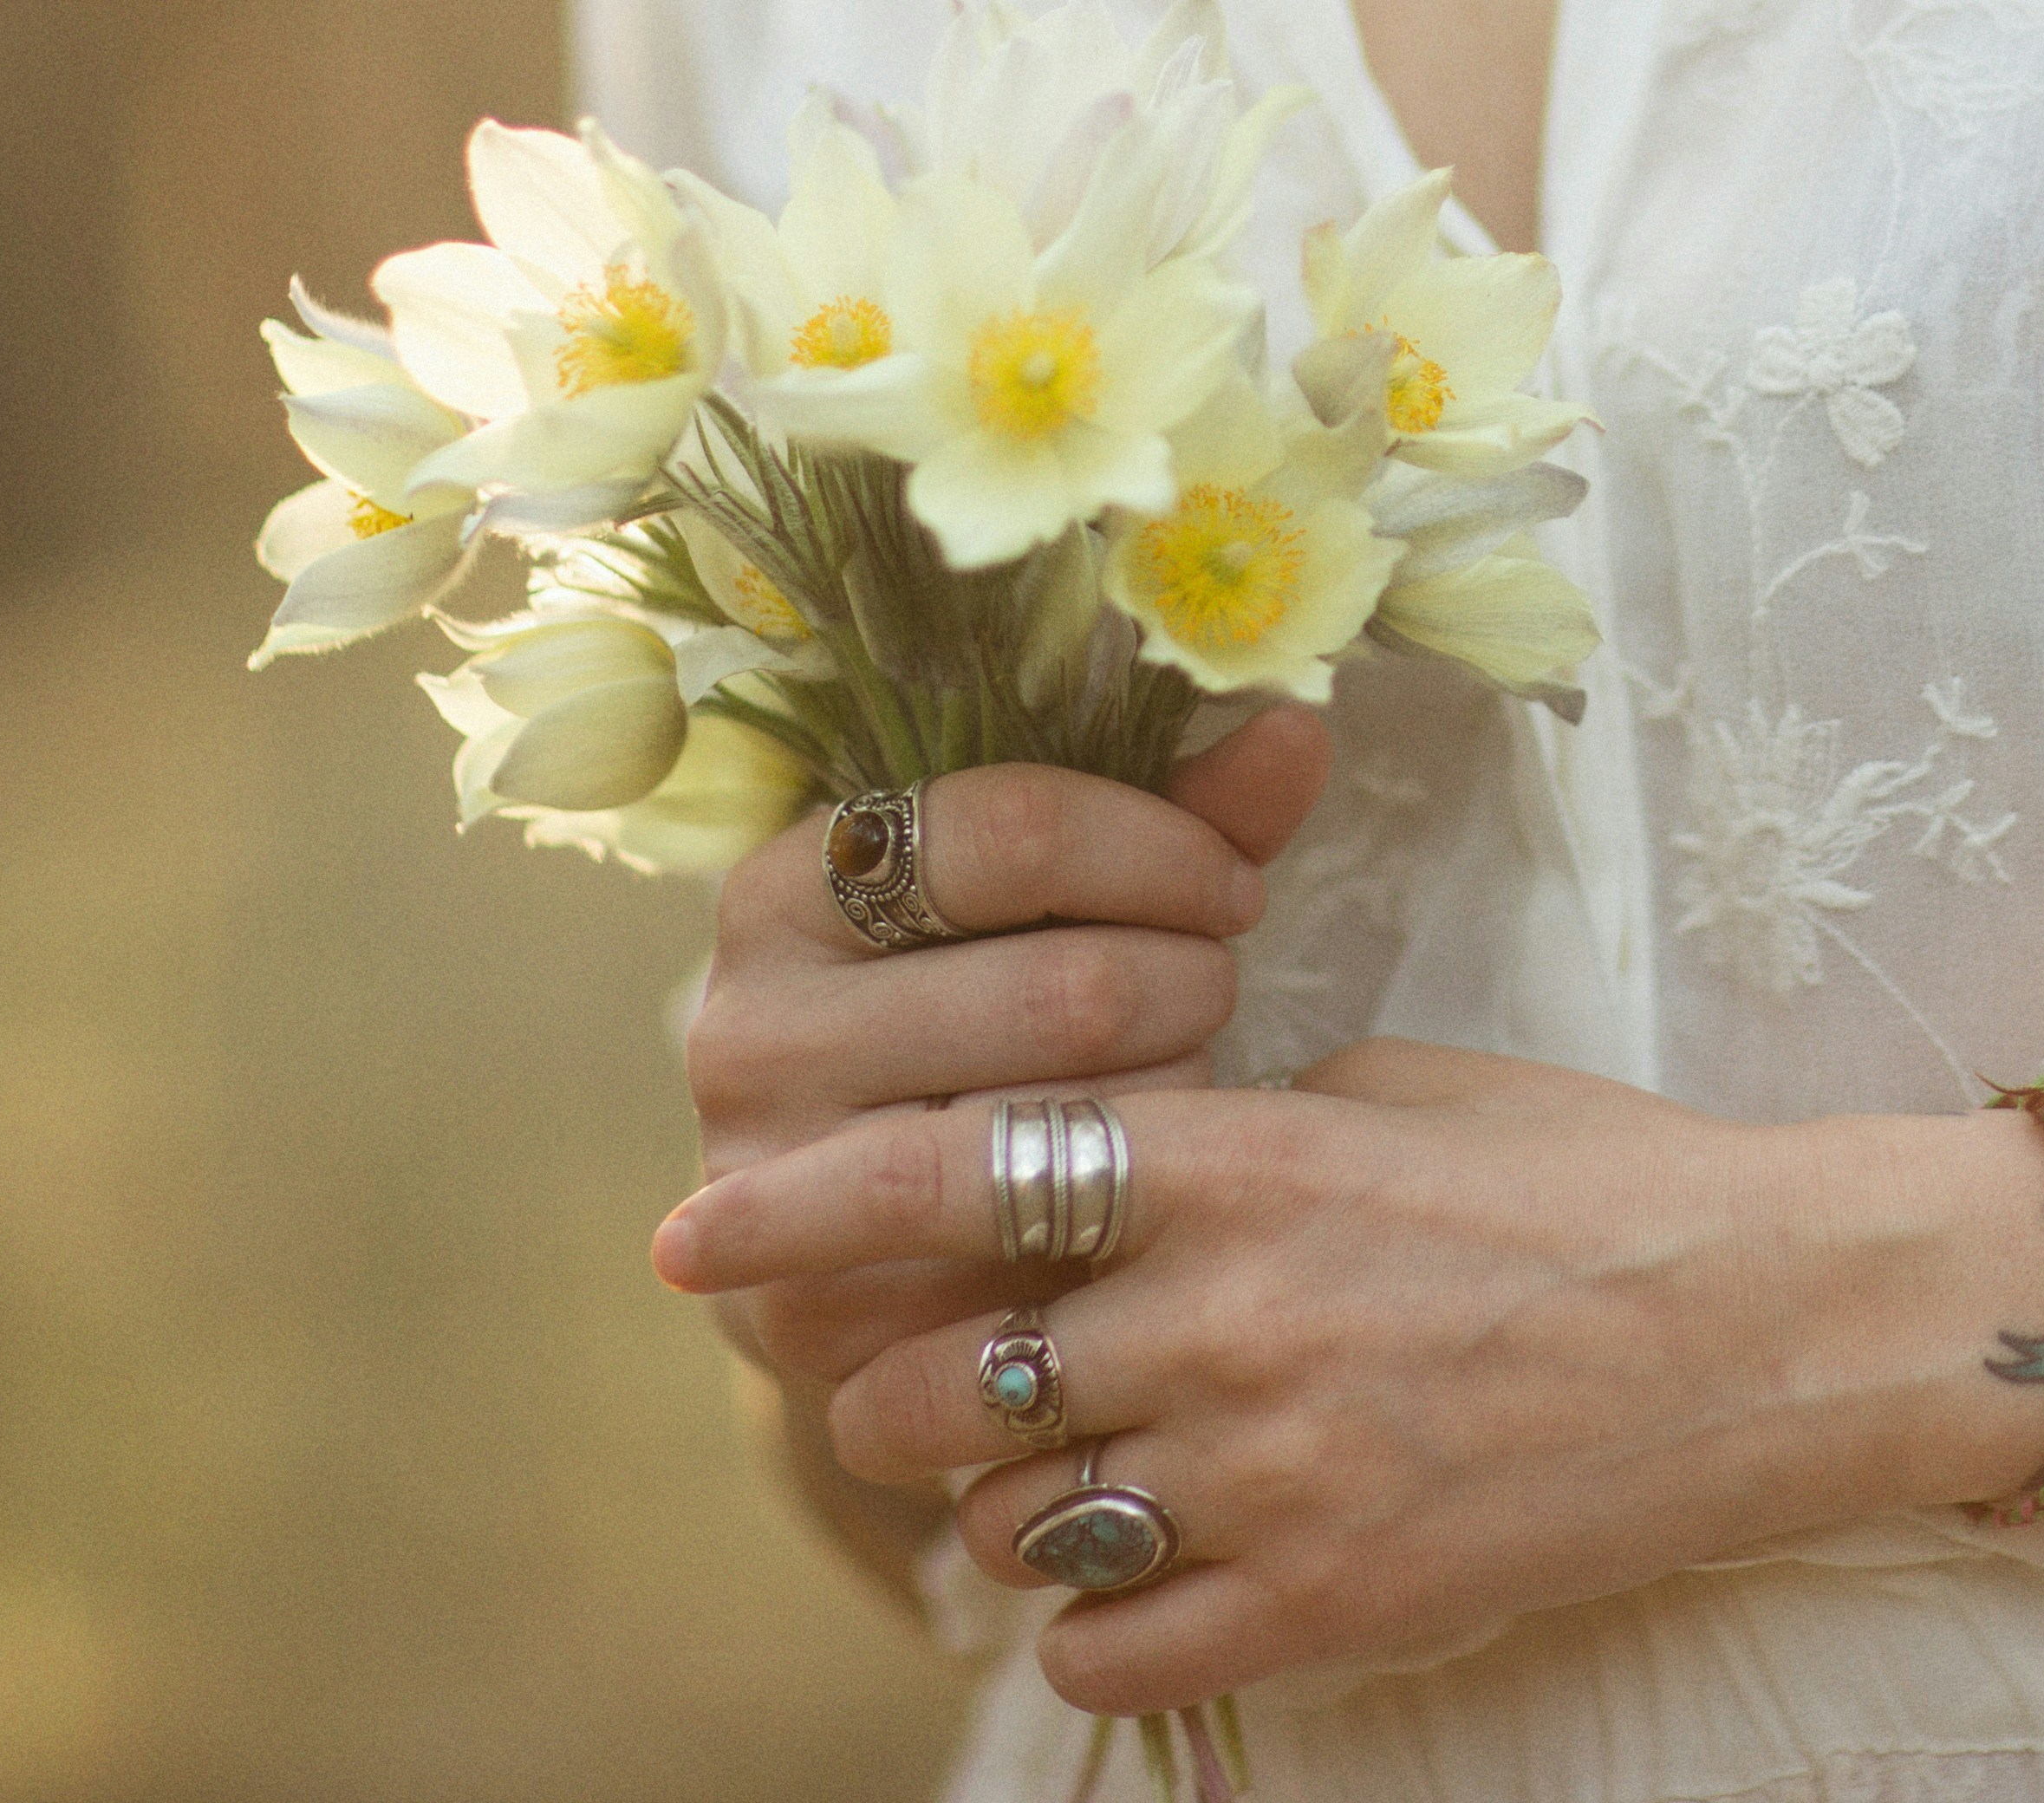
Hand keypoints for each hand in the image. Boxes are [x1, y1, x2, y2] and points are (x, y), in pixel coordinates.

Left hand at [651, 1038, 2043, 1712]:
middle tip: (943, 1381)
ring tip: (1089, 1469)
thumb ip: (1218, 1126)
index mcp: (1237, 1154)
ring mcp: (1271, 1470)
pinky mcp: (1326, 1600)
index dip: (798, 1204)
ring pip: (1006, 1522)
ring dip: (1009, 1504)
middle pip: (934, 1381)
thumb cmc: (1585, 1180)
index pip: (948, 1174)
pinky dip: (1098, 1618)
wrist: (1771, 1324)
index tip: (693, 1231)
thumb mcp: (1386, 1089)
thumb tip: (1081, 1145)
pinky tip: (1157, 1568)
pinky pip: (1106, 1647)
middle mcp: (1225, 1312)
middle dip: (904, 1390)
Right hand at [686, 709, 1329, 1402]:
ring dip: (1176, 1095)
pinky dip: (1132, 1213)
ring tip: (1173, 1081)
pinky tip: (1137, 1187)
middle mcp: (745, 1032)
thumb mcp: (1042, 899)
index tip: (1235, 881)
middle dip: (1190, 982)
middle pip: (1071, 989)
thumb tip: (1297, 729)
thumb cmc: (975, 1019)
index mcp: (782, 891)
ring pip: (1080, 1121)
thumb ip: (1174, 814)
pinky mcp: (826, 1313)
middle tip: (1211, 992)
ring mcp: (780, 1186)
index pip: (1011, 831)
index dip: (1163, 847)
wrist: (845, 1232)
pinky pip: (1057, 1251)